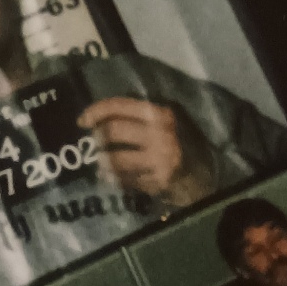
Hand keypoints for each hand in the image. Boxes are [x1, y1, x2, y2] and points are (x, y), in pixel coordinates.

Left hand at [77, 96, 214, 205]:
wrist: (204, 176)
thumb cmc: (183, 145)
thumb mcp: (167, 122)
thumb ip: (141, 116)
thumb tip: (104, 114)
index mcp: (161, 113)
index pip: (120, 105)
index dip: (96, 111)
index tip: (82, 121)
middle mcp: (161, 133)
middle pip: (113, 131)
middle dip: (98, 138)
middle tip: (93, 143)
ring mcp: (160, 158)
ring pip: (116, 159)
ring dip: (103, 161)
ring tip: (101, 162)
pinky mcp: (160, 180)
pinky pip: (126, 179)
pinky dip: (114, 179)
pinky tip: (110, 178)